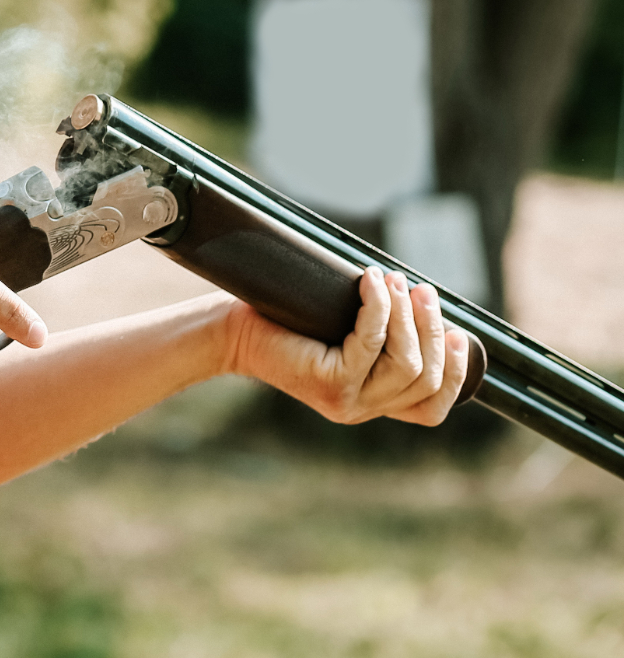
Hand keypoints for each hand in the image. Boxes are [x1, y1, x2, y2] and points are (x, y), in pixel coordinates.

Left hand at [224, 267, 469, 425]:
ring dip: (408, 316)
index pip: (431, 409)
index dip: (455, 373)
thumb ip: (382, 335)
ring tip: (395, 281)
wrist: (235, 333)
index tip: (456, 333)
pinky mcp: (328, 383)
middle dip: (431, 328)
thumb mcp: (344, 333)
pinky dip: (379, 308)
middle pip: (426, 378)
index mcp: (371, 404)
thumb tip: (425, 303)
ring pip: (406, 363)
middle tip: (421, 290)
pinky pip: (372, 343)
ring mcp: (346, 401)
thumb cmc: (288, 325)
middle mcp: (361, 410)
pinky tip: (371, 282)